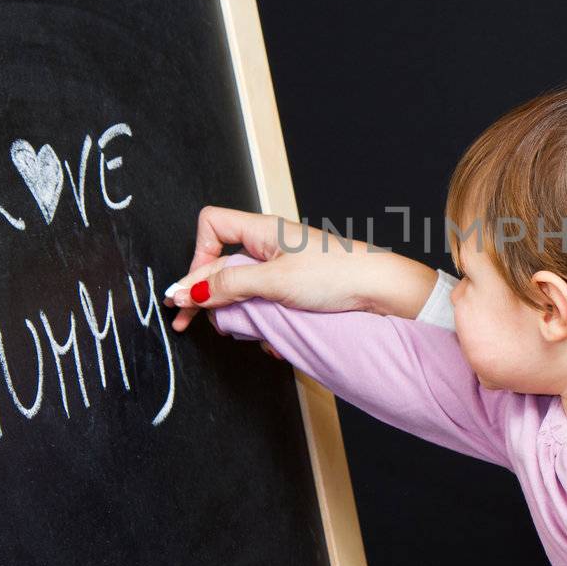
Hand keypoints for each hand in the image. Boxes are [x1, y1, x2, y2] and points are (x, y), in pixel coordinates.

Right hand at [164, 206, 438, 330]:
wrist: (381, 289)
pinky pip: (265, 302)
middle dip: (206, 294)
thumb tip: (188, 291)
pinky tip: (270, 339)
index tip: (194, 288)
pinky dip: (263, 321)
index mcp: (261, 230)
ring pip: (241, 288)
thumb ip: (229, 286)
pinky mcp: (295, 287)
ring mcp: (282, 266)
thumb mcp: (274, 281)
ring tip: (241, 331)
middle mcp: (268, 244)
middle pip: (219, 264)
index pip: (211, 226)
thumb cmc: (337, 274)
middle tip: (185, 322)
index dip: (197, 255)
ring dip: (237, 313)